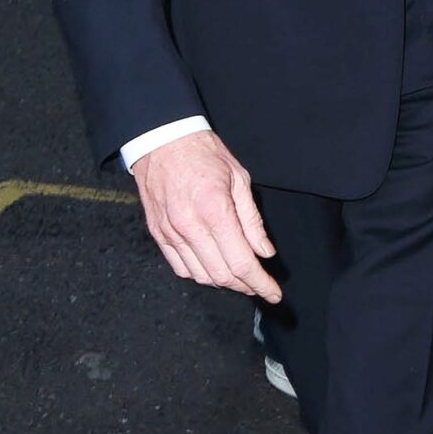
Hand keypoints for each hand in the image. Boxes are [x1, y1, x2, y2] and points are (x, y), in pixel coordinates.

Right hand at [130, 129, 279, 302]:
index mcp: (214, 210)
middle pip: (222, 275)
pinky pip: (180, 268)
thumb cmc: (203, 153)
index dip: (261, 283)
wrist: (162, 140)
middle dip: (246, 286)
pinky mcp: (159, 234)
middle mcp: (190, 226)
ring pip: (201, 276)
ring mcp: (170, 233)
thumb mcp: (239, 178)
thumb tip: (264, 252)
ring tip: (240, 278)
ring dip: (224, 282)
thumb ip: (252, 220)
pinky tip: (213, 268)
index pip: (242, 262)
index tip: (273, 293)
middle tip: (260, 285)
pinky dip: (200, 274)